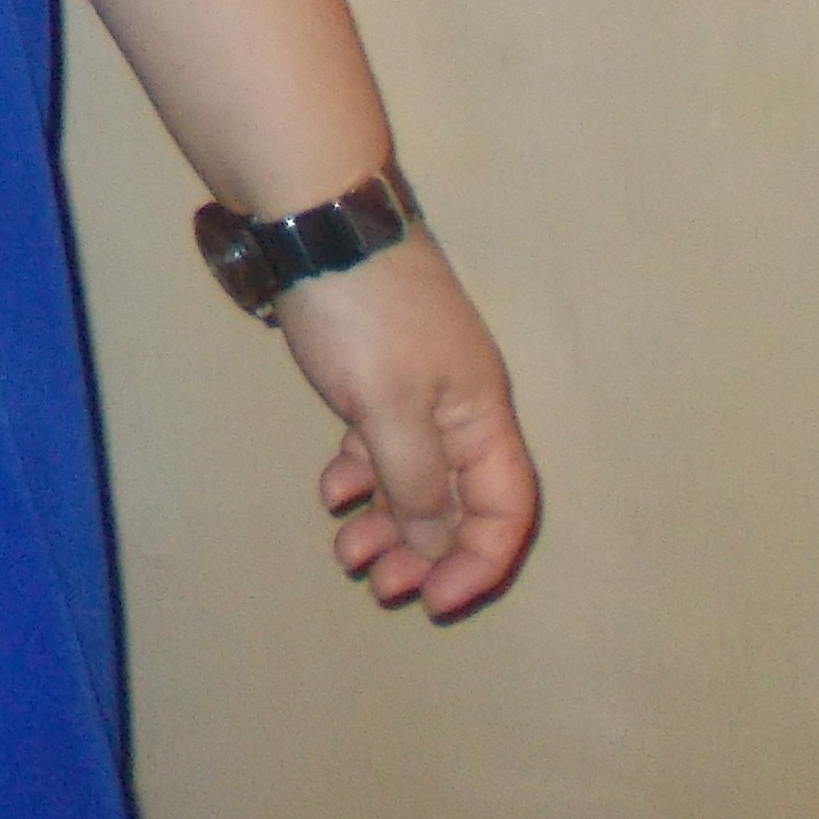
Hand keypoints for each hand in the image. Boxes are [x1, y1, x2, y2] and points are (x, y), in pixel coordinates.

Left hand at [271, 236, 538, 619]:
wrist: (314, 217)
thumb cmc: (359, 312)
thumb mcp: (388, 406)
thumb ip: (417, 480)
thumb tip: (438, 547)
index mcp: (480, 415)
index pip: (504, 508)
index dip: (479, 561)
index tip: (436, 600)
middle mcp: (459, 406)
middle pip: (460, 501)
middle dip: (424, 552)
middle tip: (378, 585)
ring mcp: (417, 387)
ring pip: (414, 476)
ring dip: (386, 522)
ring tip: (344, 556)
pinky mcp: (374, 372)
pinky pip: (380, 443)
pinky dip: (360, 474)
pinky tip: (332, 492)